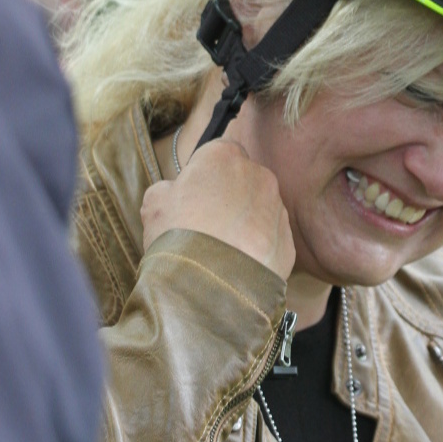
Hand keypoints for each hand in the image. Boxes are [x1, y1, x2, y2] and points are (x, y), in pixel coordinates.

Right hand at [141, 136, 295, 281]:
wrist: (209, 288)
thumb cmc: (177, 238)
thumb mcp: (154, 205)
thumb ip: (167, 190)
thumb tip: (173, 193)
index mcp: (225, 157)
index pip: (217, 154)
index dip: (203, 175)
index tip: (192, 195)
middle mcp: (259, 177)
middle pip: (242, 183)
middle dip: (228, 200)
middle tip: (205, 227)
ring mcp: (278, 211)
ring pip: (260, 213)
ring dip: (244, 226)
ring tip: (219, 252)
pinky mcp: (288, 244)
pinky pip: (270, 242)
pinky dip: (257, 252)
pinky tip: (236, 267)